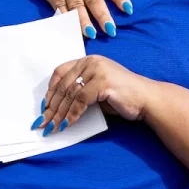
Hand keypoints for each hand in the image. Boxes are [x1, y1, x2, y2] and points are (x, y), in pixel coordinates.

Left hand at [36, 56, 152, 133]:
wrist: (146, 99)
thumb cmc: (122, 97)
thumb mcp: (96, 90)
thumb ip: (80, 92)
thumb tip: (56, 108)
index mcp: (88, 60)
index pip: (60, 72)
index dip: (50, 91)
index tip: (44, 107)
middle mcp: (91, 62)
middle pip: (63, 85)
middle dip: (51, 107)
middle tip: (42, 123)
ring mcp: (97, 70)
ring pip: (70, 94)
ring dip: (59, 114)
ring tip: (51, 128)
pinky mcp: (102, 82)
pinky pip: (80, 101)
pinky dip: (72, 115)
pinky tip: (67, 125)